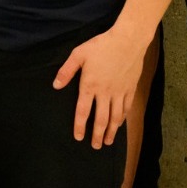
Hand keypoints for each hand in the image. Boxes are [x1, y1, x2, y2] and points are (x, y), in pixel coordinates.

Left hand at [52, 25, 146, 148]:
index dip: (80, 126)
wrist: (128, 40)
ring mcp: (119, 92)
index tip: (78, 137)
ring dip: (111, 131)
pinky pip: (126, 108)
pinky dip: (122, 119)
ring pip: (115, 117)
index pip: (83, 111)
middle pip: (101, 119)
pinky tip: (119, 125)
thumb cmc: (101, 45)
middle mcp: (105, 93)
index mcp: (90, 85)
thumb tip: (56, 86)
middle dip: (97, 135)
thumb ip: (66, 71)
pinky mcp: (130, 89)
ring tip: (108, 142)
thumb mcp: (79, 54)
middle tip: (95, 146)